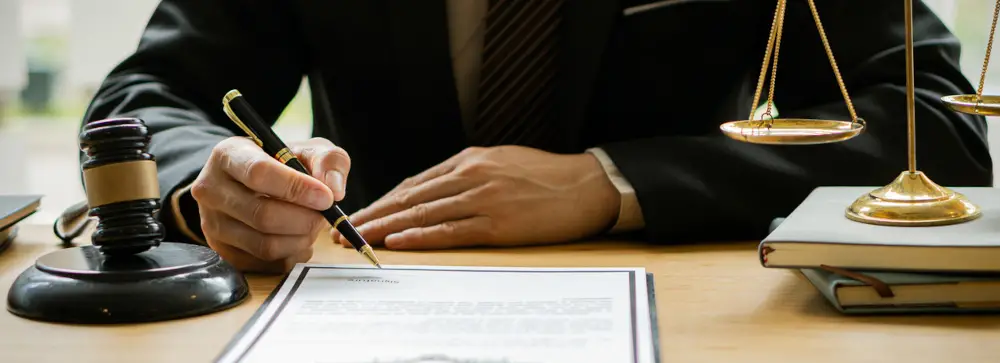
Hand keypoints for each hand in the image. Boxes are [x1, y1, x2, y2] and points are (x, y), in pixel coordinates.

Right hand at [190, 137, 350, 272]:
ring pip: (264, 244)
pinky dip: (291, 255)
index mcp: (228, 155)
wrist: (253, 182)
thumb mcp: (308, 149)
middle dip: (305, 219)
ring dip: (300, 239)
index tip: (326, 197)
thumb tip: (334, 190)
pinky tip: (298, 238)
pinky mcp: (223, 251)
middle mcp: (211, 189)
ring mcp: (212, 224)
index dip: (297, 188)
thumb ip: (329, 161)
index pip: (258, 173)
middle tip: (324, 215)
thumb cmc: (283, 163)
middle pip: (262, 215)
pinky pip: (265, 263)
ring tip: (312, 225)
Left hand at [334, 146, 619, 249]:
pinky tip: (399, 242)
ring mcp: (483, 199)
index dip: (384, 200)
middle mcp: (471, 175)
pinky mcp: (497, 223)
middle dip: (375, 214)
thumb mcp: (502, 162)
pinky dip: (421, 237)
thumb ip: (469, 174)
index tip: (362, 213)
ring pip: (424, 214)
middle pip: (411, 198)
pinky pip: (451, 231)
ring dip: (388, 228)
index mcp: (470, 160)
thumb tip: (437, 191)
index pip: (415, 183)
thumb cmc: (547, 176)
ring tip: (361, 239)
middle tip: (346, 229)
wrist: (587, 186)